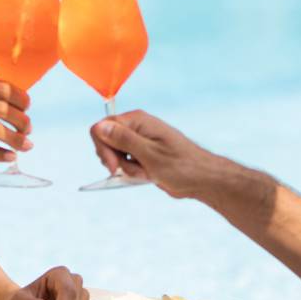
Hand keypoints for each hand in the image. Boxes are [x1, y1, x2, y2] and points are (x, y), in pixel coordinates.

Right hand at [91, 110, 218, 198]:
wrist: (201, 179)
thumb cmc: (181, 166)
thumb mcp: (148, 154)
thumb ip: (123, 140)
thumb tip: (100, 126)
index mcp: (137, 120)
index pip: (101, 127)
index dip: (103, 147)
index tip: (113, 166)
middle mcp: (136, 127)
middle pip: (106, 141)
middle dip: (115, 160)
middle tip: (132, 171)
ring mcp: (139, 140)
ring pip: (115, 154)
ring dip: (126, 168)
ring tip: (146, 173)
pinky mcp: (142, 153)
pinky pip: (126, 162)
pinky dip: (133, 172)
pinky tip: (148, 175)